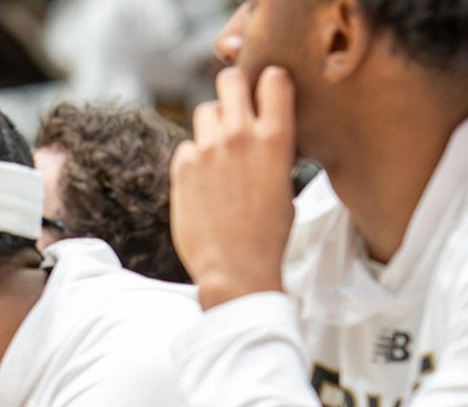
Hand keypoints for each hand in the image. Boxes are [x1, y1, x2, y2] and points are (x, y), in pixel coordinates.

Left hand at [171, 65, 296, 309]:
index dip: (268, 83)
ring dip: (212, 124)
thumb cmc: (268, 232)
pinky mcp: (182, 168)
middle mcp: (241, 135)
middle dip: (233, 89)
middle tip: (235, 110)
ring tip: (220, 153)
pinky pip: (187, 146)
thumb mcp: (285, 182)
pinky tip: (204, 183)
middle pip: (230, 79)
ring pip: (205, 110)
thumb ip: (271, 148)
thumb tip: (261, 129)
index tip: (265, 96)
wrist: (235, 268)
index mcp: (276, 137)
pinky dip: (194, 158)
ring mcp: (208, 150)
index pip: (273, 78)